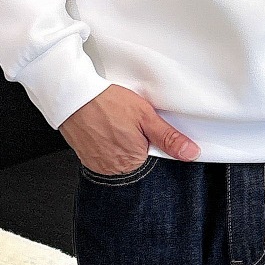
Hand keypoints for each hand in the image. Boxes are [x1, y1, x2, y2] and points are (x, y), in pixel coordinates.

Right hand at [60, 83, 199, 173]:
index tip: (144, 125)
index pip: (153, 155)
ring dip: (120, 141)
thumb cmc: (108, 103)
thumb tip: (190, 154)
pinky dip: (105, 142)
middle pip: (136, 156)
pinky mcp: (86, 159)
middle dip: (136, 139)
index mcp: (133, 161)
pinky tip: (103, 127)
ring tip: (114, 122)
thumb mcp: (146, 116)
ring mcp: (99, 165)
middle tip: (127, 120)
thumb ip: (169, 138)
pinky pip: (104, 154)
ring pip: (119, 154)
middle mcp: (115, 168)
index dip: (151, 137)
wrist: (74, 96)